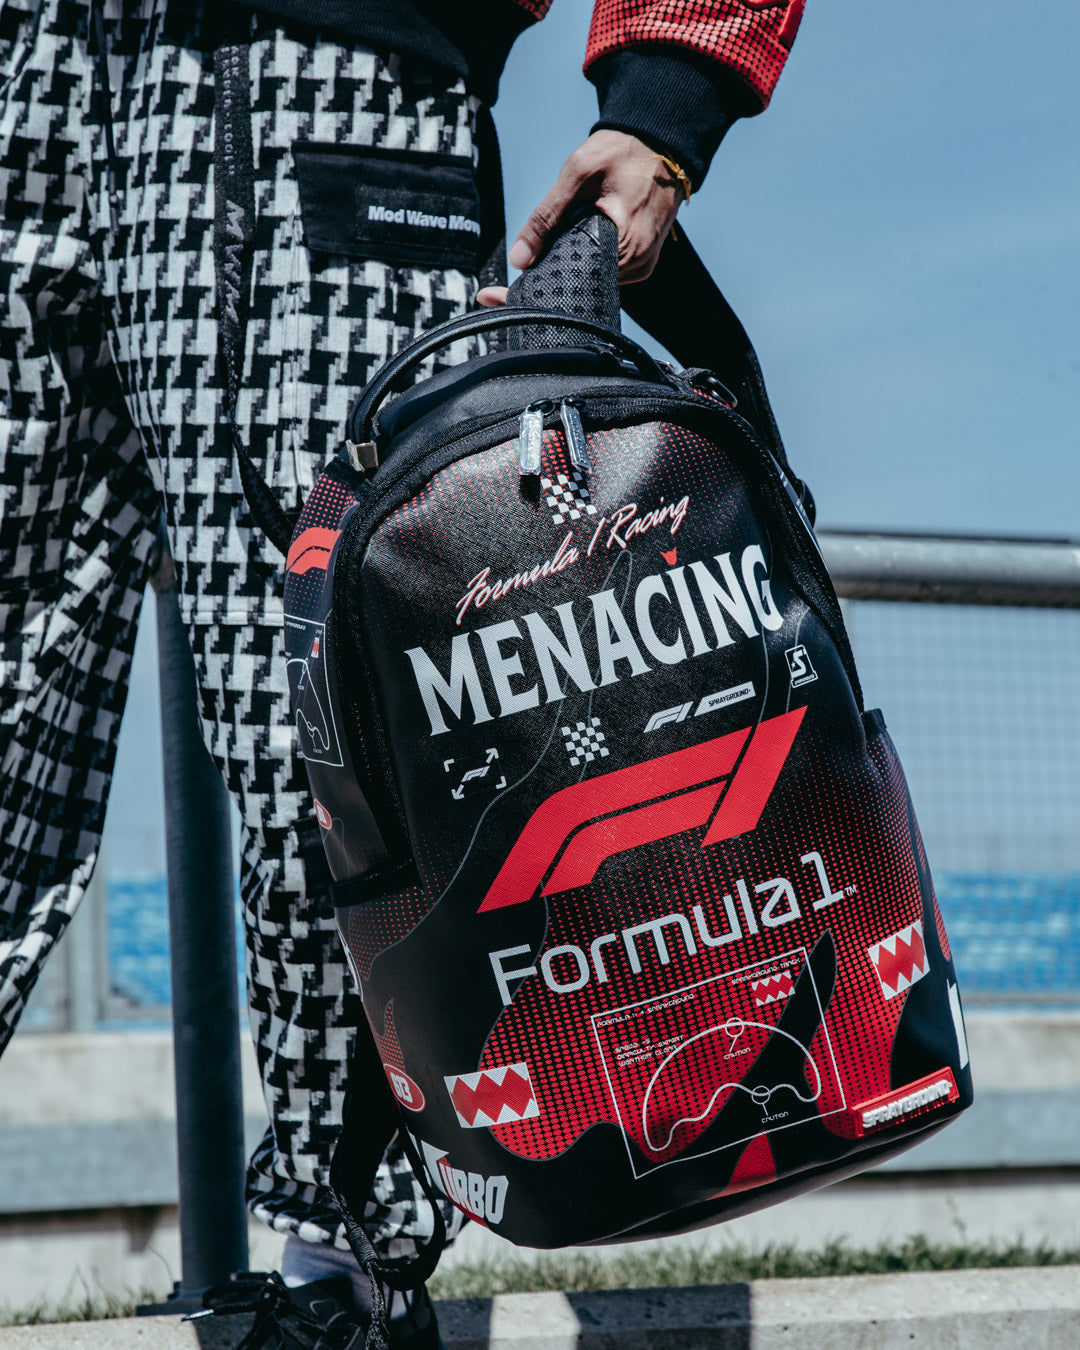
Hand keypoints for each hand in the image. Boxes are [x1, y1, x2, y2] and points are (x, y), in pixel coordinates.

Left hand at [476, 130, 684, 305]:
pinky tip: (559, 255)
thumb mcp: (578, 173)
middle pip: (580, 288)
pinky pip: (602, 271)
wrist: (662, 142)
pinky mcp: (639, 260)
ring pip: (589, 281)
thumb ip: (546, 216)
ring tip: (529, 268)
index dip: (532, 290)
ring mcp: (641, 266)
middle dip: (542, 285)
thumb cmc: (622, 150)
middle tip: (497, 291)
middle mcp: (638, 266)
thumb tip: (519, 259)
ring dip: (561, 272)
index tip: (493, 296)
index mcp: (627, 248)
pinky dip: (579, 263)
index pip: (572, 281)